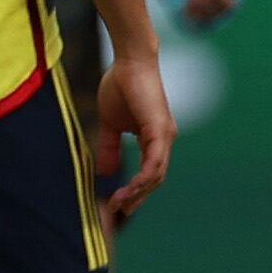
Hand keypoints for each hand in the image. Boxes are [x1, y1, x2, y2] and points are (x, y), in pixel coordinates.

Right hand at [97, 50, 172, 228]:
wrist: (130, 62)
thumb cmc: (121, 86)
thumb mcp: (111, 123)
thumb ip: (110, 146)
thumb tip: (106, 172)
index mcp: (154, 138)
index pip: (150, 172)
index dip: (136, 190)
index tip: (119, 204)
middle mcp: (164, 140)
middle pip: (156, 178)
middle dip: (138, 197)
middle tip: (119, 210)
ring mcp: (164, 136)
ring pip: (157, 174)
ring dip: (140, 191)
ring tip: (121, 202)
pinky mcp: (160, 129)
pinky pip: (155, 160)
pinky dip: (145, 176)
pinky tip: (133, 187)